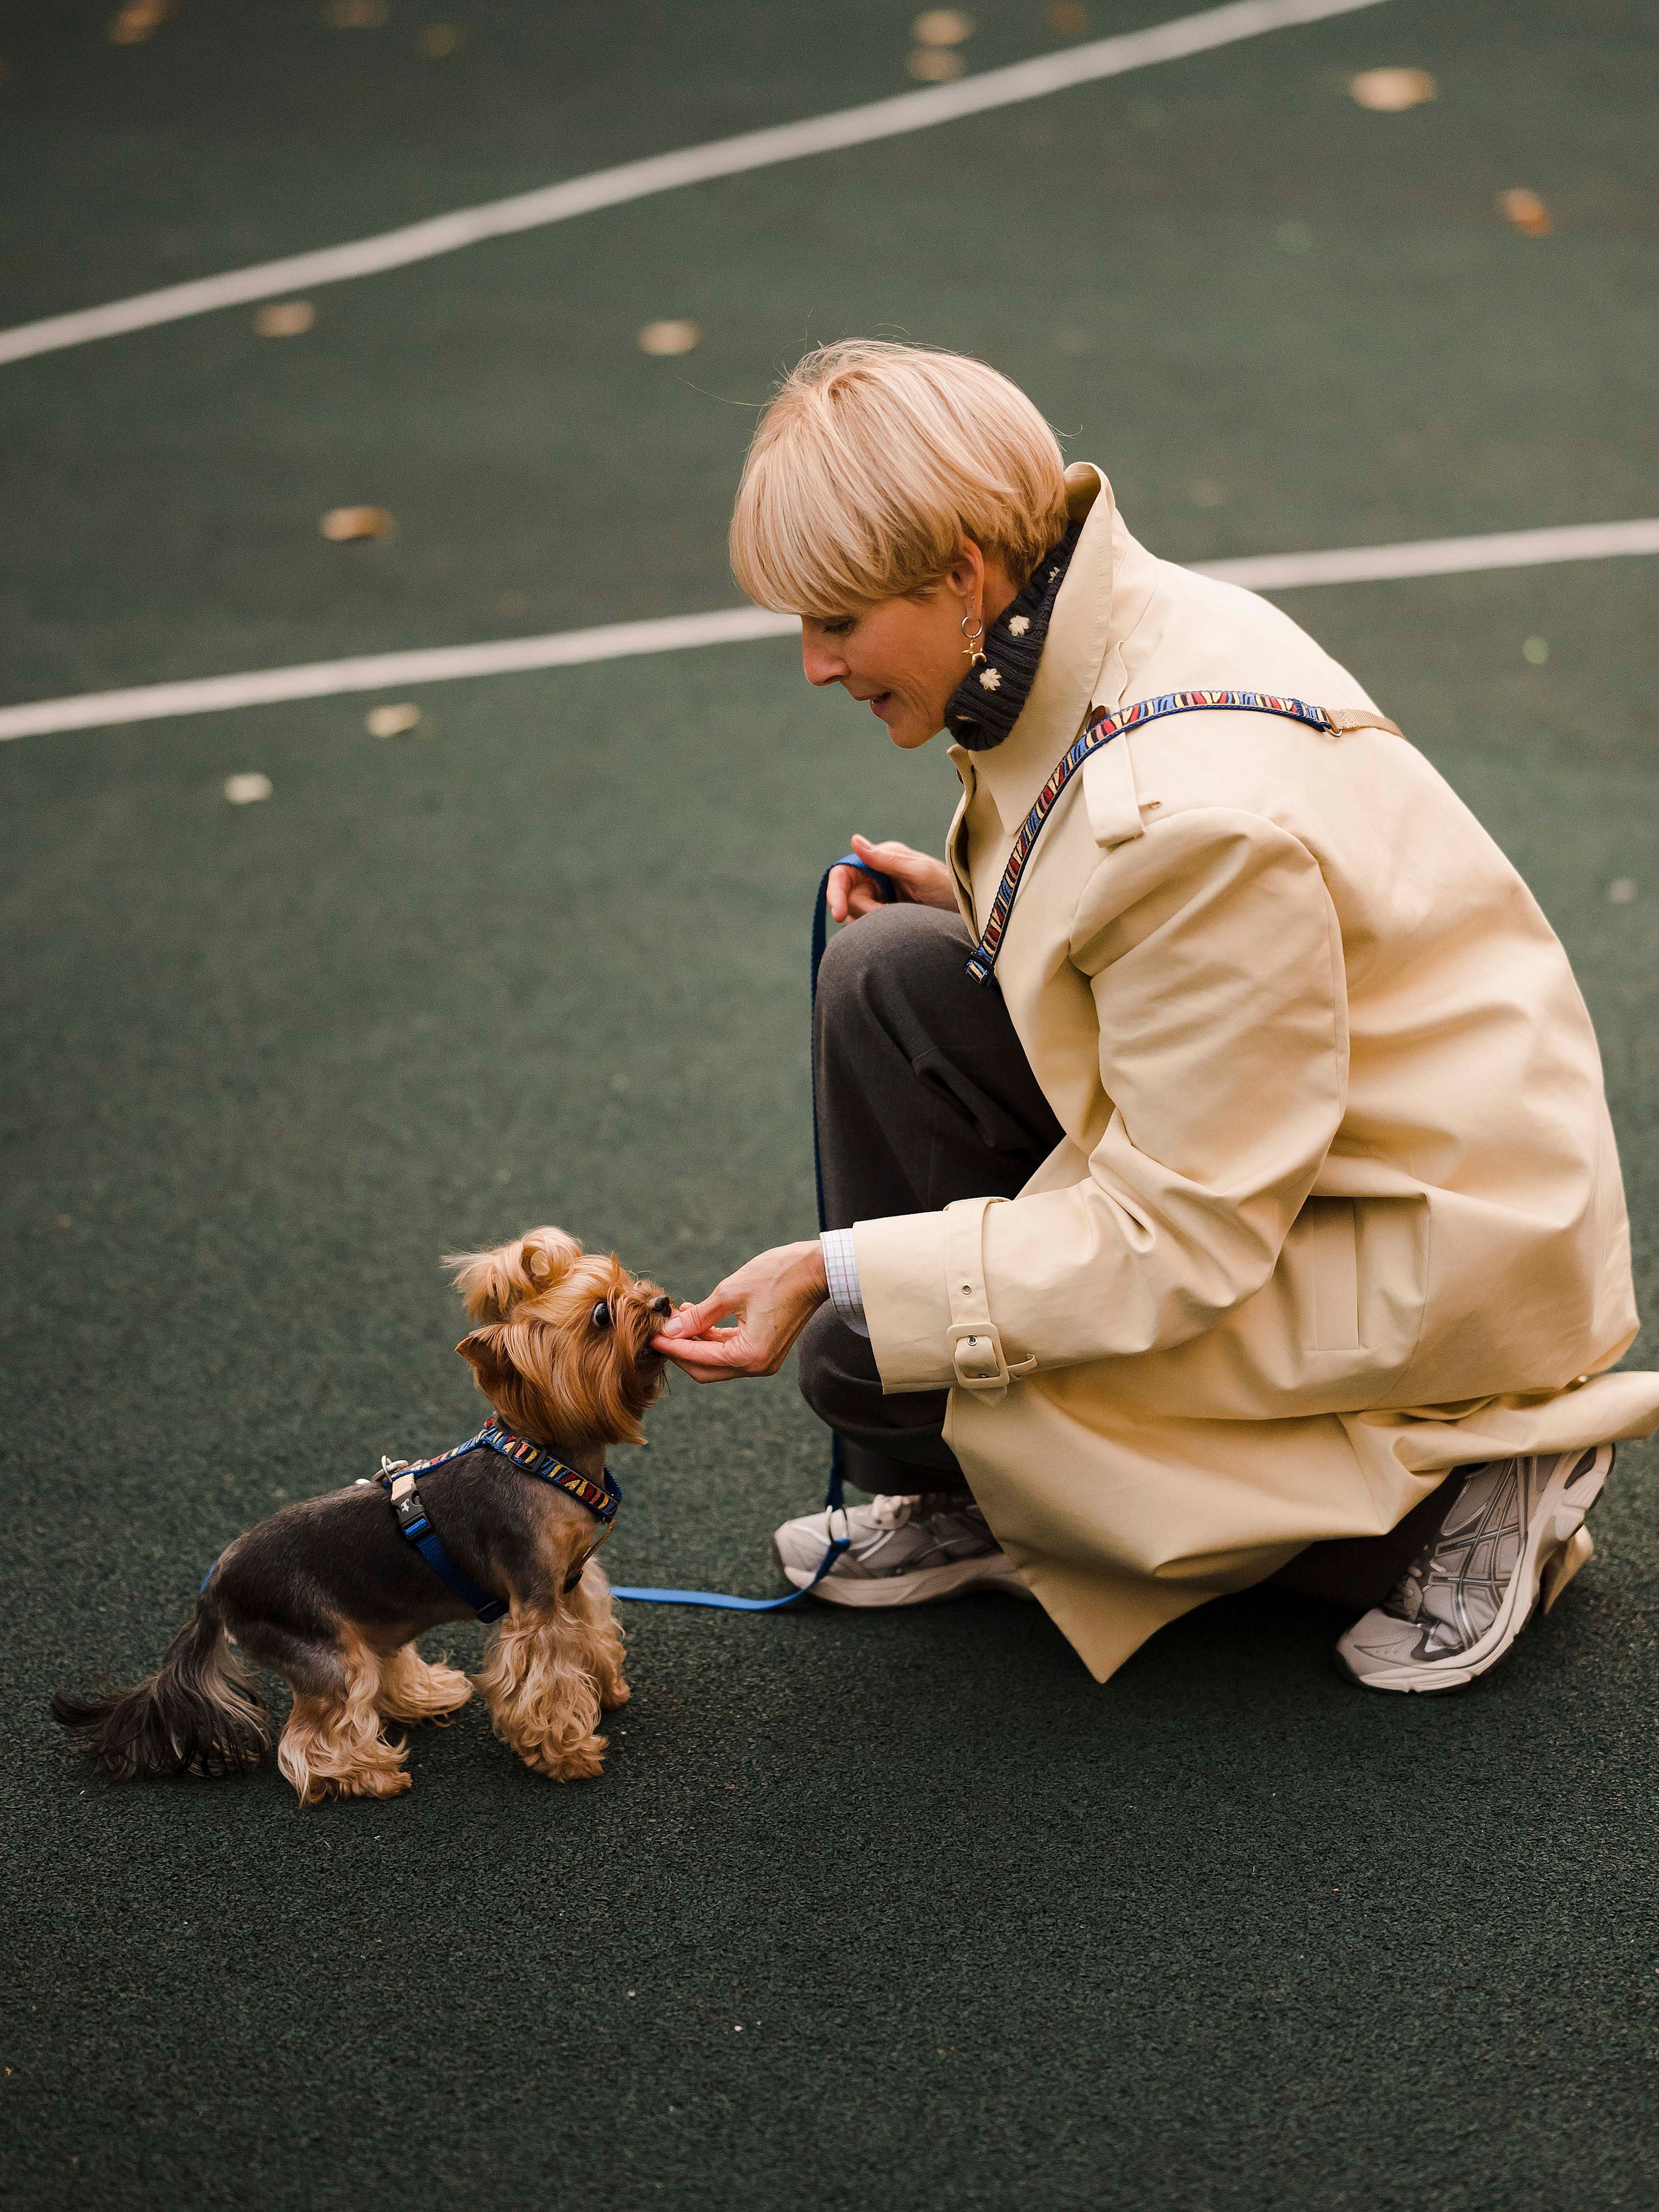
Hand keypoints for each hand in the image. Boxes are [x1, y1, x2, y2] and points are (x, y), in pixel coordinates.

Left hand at [652, 1240, 829, 1382]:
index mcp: (750, 1356)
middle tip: (657, 1332)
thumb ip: (698, 1316)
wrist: (817, 1269)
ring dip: (694, 1342)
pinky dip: (711, 1338)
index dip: (671, 1347)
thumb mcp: (731, 1292)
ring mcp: (763, 1360)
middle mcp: (757, 1366)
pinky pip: (730, 1350)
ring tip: (675, 1318)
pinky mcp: (764, 1348)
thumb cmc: (778, 1275)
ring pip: (716, 1361)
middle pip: (705, 1369)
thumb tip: (670, 1330)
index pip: (699, 1359)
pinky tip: (695, 1317)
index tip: (649, 1336)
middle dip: (680, 1351)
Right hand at [827, 833, 956, 923]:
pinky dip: (876, 933)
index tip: (839, 914)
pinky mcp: (883, 917)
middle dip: (865, 911)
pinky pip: (866, 928)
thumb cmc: (949, 889)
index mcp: (881, 858)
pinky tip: (897, 930)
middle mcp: (876, 875)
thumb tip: (855, 840)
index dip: (836, 892)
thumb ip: (888, 859)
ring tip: (902, 919)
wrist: (967, 917)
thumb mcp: (921, 873)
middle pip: (848, 897)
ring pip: (855, 915)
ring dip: (873, 923)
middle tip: (889, 916)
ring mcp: (879, 897)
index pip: (843, 873)